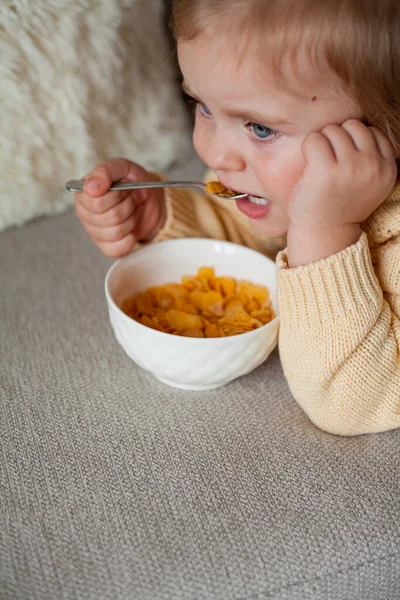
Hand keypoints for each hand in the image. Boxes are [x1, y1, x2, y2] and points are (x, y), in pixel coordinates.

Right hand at [75, 158, 165, 257]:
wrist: (149, 199)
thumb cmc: (131, 182)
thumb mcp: (122, 168)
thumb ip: (105, 172)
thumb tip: (90, 187)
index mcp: (83, 193)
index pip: (97, 202)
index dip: (117, 195)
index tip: (125, 187)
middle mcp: (84, 214)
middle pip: (110, 217)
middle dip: (128, 206)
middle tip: (131, 198)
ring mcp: (94, 232)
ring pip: (116, 232)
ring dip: (132, 220)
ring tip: (132, 210)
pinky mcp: (106, 247)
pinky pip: (118, 249)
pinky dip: (130, 238)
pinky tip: (131, 228)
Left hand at [286, 120, 396, 266]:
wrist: (324, 232)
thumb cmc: (342, 203)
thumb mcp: (371, 182)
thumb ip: (374, 157)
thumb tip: (361, 125)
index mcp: (388, 169)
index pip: (373, 132)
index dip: (354, 142)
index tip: (345, 162)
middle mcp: (373, 166)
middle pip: (353, 126)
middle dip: (338, 139)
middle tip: (330, 162)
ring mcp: (350, 167)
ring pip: (333, 130)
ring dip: (323, 143)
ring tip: (320, 165)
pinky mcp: (325, 170)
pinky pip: (314, 139)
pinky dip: (308, 148)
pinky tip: (309, 165)